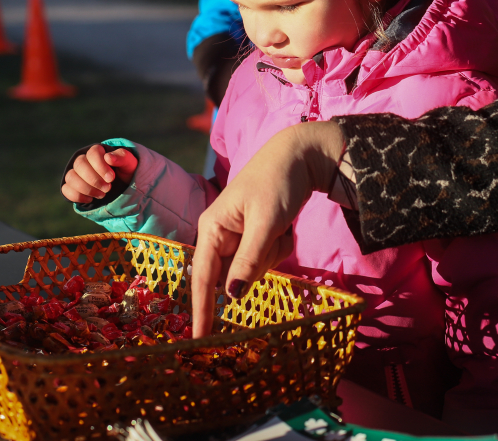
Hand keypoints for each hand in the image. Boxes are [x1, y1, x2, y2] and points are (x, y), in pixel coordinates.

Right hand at [60, 145, 137, 203]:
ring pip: (70, 177)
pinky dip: (77, 196)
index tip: (111, 178)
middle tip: (108, 188)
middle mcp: (84, 160)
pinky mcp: (71, 186)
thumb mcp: (130, 164)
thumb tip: (108, 157)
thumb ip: (123, 157)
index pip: (93, 153)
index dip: (100, 166)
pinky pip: (66, 189)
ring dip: (86, 188)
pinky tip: (91, 199)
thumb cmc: (126, 172)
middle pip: (79, 164)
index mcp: (98, 152)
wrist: (122, 187)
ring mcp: (76, 173)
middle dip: (94, 179)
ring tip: (102, 194)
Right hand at [191, 121, 345, 336]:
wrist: (299, 157)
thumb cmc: (277, 182)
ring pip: (253, 269)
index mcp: (211, 228)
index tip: (198, 340)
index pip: (202, 278)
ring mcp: (237, 238)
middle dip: (258, 262)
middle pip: (234, 276)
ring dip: (272, 252)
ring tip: (280, 224)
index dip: (201, 310)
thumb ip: (248, 260)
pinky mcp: (254, 238)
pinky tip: (284, 224)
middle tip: (274, 233)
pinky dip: (279, 246)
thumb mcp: (266, 222)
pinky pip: (266, 259)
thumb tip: (230, 297)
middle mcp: (219, 235)